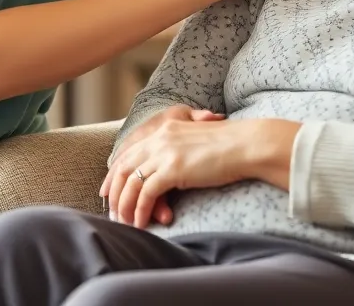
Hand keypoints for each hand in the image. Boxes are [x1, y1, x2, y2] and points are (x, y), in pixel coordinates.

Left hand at [107, 105, 224, 223]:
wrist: (245, 144)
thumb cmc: (228, 146)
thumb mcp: (196, 143)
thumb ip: (178, 152)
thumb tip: (170, 172)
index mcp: (164, 130)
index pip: (129, 151)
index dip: (115, 173)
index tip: (108, 192)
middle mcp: (159, 138)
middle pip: (124, 167)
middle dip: (115, 193)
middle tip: (113, 214)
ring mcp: (164, 152)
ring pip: (131, 182)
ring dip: (125, 206)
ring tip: (126, 224)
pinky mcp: (172, 168)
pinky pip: (146, 193)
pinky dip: (141, 210)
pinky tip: (143, 223)